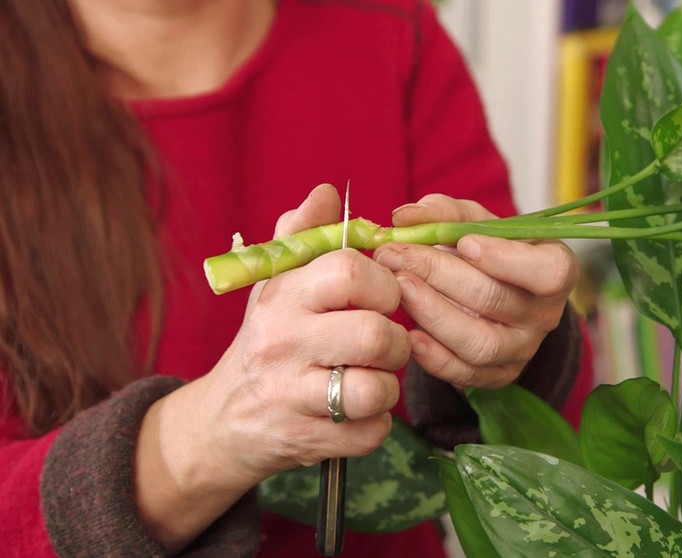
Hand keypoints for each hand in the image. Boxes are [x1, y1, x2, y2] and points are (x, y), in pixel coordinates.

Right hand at [135, 184, 408, 551]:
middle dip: (395, 342)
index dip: (384, 283)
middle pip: (375, 334)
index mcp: (283, 296)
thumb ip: (302, 237)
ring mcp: (292, 395)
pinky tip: (357, 414)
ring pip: (376, 388)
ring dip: (388, 387)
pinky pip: (372, 432)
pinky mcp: (307, 440)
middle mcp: (283, 343)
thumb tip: (326, 192)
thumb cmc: (266, 341)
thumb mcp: (274, 284)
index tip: (382, 298)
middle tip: (384, 345)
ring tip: (371, 380)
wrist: (221, 421)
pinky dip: (376, 426)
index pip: (351, 271)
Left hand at [374, 194, 577, 389]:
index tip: (464, 243)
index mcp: (555, 268)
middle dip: (439, 275)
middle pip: (496, 300)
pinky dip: (434, 357)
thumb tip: (403, 217)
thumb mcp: (475, 222)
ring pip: (480, 343)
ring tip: (398, 288)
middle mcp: (545, 314)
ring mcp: (523, 349)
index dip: (506, 259)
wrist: (493, 290)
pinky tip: (409, 334)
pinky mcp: (499, 375)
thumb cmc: (488, 249)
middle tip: (396, 255)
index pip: (549, 272)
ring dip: (433, 314)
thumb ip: (443, 213)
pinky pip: (467, 375)